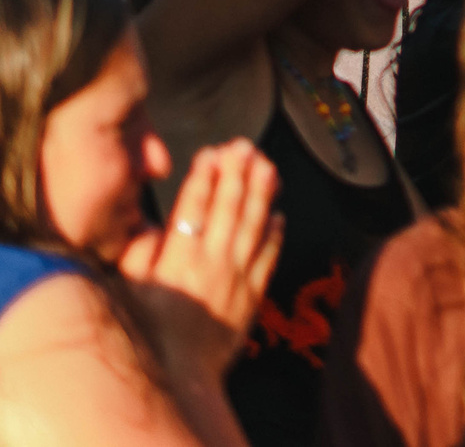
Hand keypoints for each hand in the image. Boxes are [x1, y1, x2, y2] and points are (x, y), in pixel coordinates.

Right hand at [119, 138, 280, 383]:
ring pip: (253, 224)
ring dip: (262, 192)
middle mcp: (211, 262)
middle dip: (237, 172)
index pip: (193, 207)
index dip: (204, 177)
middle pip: (228, 207)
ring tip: (268, 165)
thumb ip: (139, 254)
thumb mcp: (130, 290)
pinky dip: (275, 233)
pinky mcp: (254, 294)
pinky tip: (279, 214)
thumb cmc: (146, 332)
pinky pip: (269, 256)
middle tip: (246, 145)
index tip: (212, 152)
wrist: (179, 374)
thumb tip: (150, 224)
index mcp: (177, 258)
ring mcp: (237, 276)